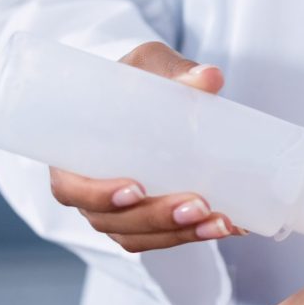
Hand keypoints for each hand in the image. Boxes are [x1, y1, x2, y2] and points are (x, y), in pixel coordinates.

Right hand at [49, 42, 239, 252]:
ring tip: (221, 222)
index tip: (137, 189)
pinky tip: (232, 226)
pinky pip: (166, 238)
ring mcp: (117, 212)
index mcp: (74, 154)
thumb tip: (209, 77)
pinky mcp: (147, 220)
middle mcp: (89, 190)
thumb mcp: (149, 66)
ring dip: (182, 234)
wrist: (152, 97)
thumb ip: (175, 72)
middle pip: (113, 220)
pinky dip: (198, 235)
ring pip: (141, 237)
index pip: (71, 188)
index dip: (98, 195)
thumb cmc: (136, 81)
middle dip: (157, 218)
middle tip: (198, 206)